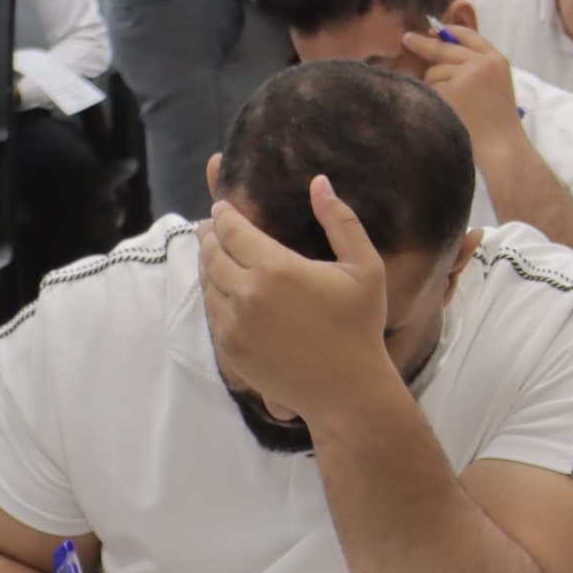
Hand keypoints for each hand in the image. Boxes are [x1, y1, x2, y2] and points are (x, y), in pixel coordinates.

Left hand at [200, 177, 391, 423]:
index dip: (223, 214)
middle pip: (211, 253)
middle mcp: (245, 293)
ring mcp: (232, 324)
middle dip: (209, 235)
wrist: (345, 389)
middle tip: (211, 226)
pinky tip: (224, 290)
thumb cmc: (359, 326)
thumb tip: (319, 182)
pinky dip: (213, 295)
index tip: (221, 206)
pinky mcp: (229, 349)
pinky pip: (211, 313)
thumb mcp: (365, 267)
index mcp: (275, 268)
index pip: (232, 230)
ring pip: (207, 283)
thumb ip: (341, 220)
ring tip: (215, 254)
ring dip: (208, 264)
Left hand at [402, 13, 519, 146]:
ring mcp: (465, 76)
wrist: (502, 147)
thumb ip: (474, 64)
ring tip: (454, 106)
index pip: (468, 35)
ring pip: (433, 72)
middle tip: (407, 39)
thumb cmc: (498, 121)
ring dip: (435, 85)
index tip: (433, 31)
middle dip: (422, 44)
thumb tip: (437, 41)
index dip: (449, 32)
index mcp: (496, 59)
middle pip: (443, 48)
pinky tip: (446, 111)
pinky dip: (432, 98)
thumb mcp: (495, 83)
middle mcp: (481, 63)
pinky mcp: (450, 92)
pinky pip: (429, 88)